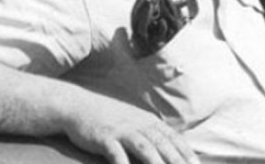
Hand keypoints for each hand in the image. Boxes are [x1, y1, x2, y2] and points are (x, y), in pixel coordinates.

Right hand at [65, 100, 199, 163]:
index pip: (173, 138)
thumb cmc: (108, 118)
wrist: (78, 106)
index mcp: (148, 121)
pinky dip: (124, 163)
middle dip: (177, 161)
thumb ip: (150, 133)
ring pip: (145, 148)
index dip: (186, 153)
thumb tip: (168, 149)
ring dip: (157, 163)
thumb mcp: (133, 121)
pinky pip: (117, 152)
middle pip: (163, 145)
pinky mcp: (104, 137)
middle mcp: (139, 124)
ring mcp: (122, 130)